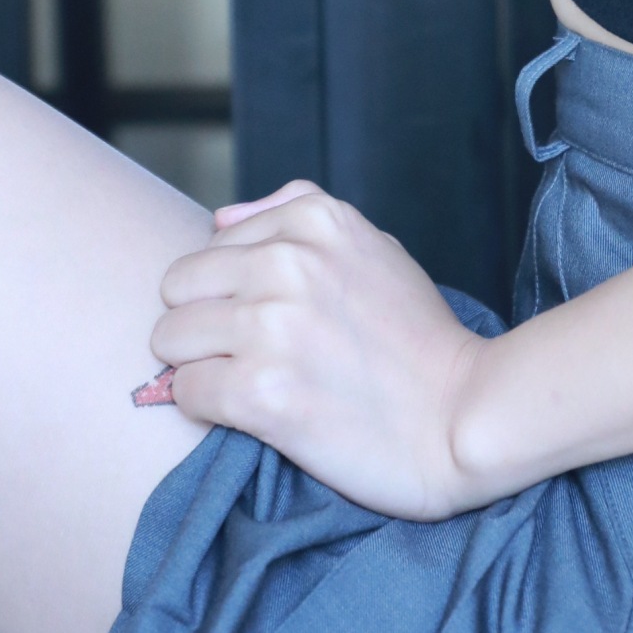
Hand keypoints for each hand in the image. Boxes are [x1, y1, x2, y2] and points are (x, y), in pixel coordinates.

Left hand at [143, 181, 491, 520]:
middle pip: (177, 289)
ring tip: (253, 383)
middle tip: (249, 356)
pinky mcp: (262, 394)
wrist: (462, 419)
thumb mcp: (371, 247)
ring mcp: (272, 328)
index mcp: (314, 220)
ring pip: (170, 340)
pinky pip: (185, 393)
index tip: (272, 321)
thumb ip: (295, 214)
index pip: (209, 245)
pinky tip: (255, 414)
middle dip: (202, 325)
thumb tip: (218, 217)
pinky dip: (208, 410)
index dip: (230, 291)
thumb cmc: (417, 339)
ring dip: (201, 367)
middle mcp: (287, 263)